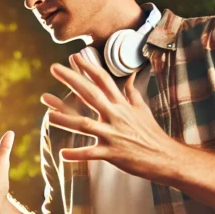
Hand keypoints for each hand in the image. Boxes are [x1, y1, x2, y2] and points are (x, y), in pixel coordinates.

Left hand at [42, 51, 179, 180]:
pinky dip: (77, 154)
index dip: (88, 67)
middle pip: (90, 94)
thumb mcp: (142, 110)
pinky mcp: (112, 153)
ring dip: (66, 120)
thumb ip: (131, 94)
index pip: (103, 80)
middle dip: (72, 80)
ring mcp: (113, 134)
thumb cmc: (152, 133)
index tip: (74, 56)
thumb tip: (130, 77)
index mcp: (121, 105)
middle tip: (53, 68)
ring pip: (85, 125)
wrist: (166, 157)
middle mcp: (115, 116)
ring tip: (48, 115)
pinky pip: (91, 153)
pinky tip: (62, 154)